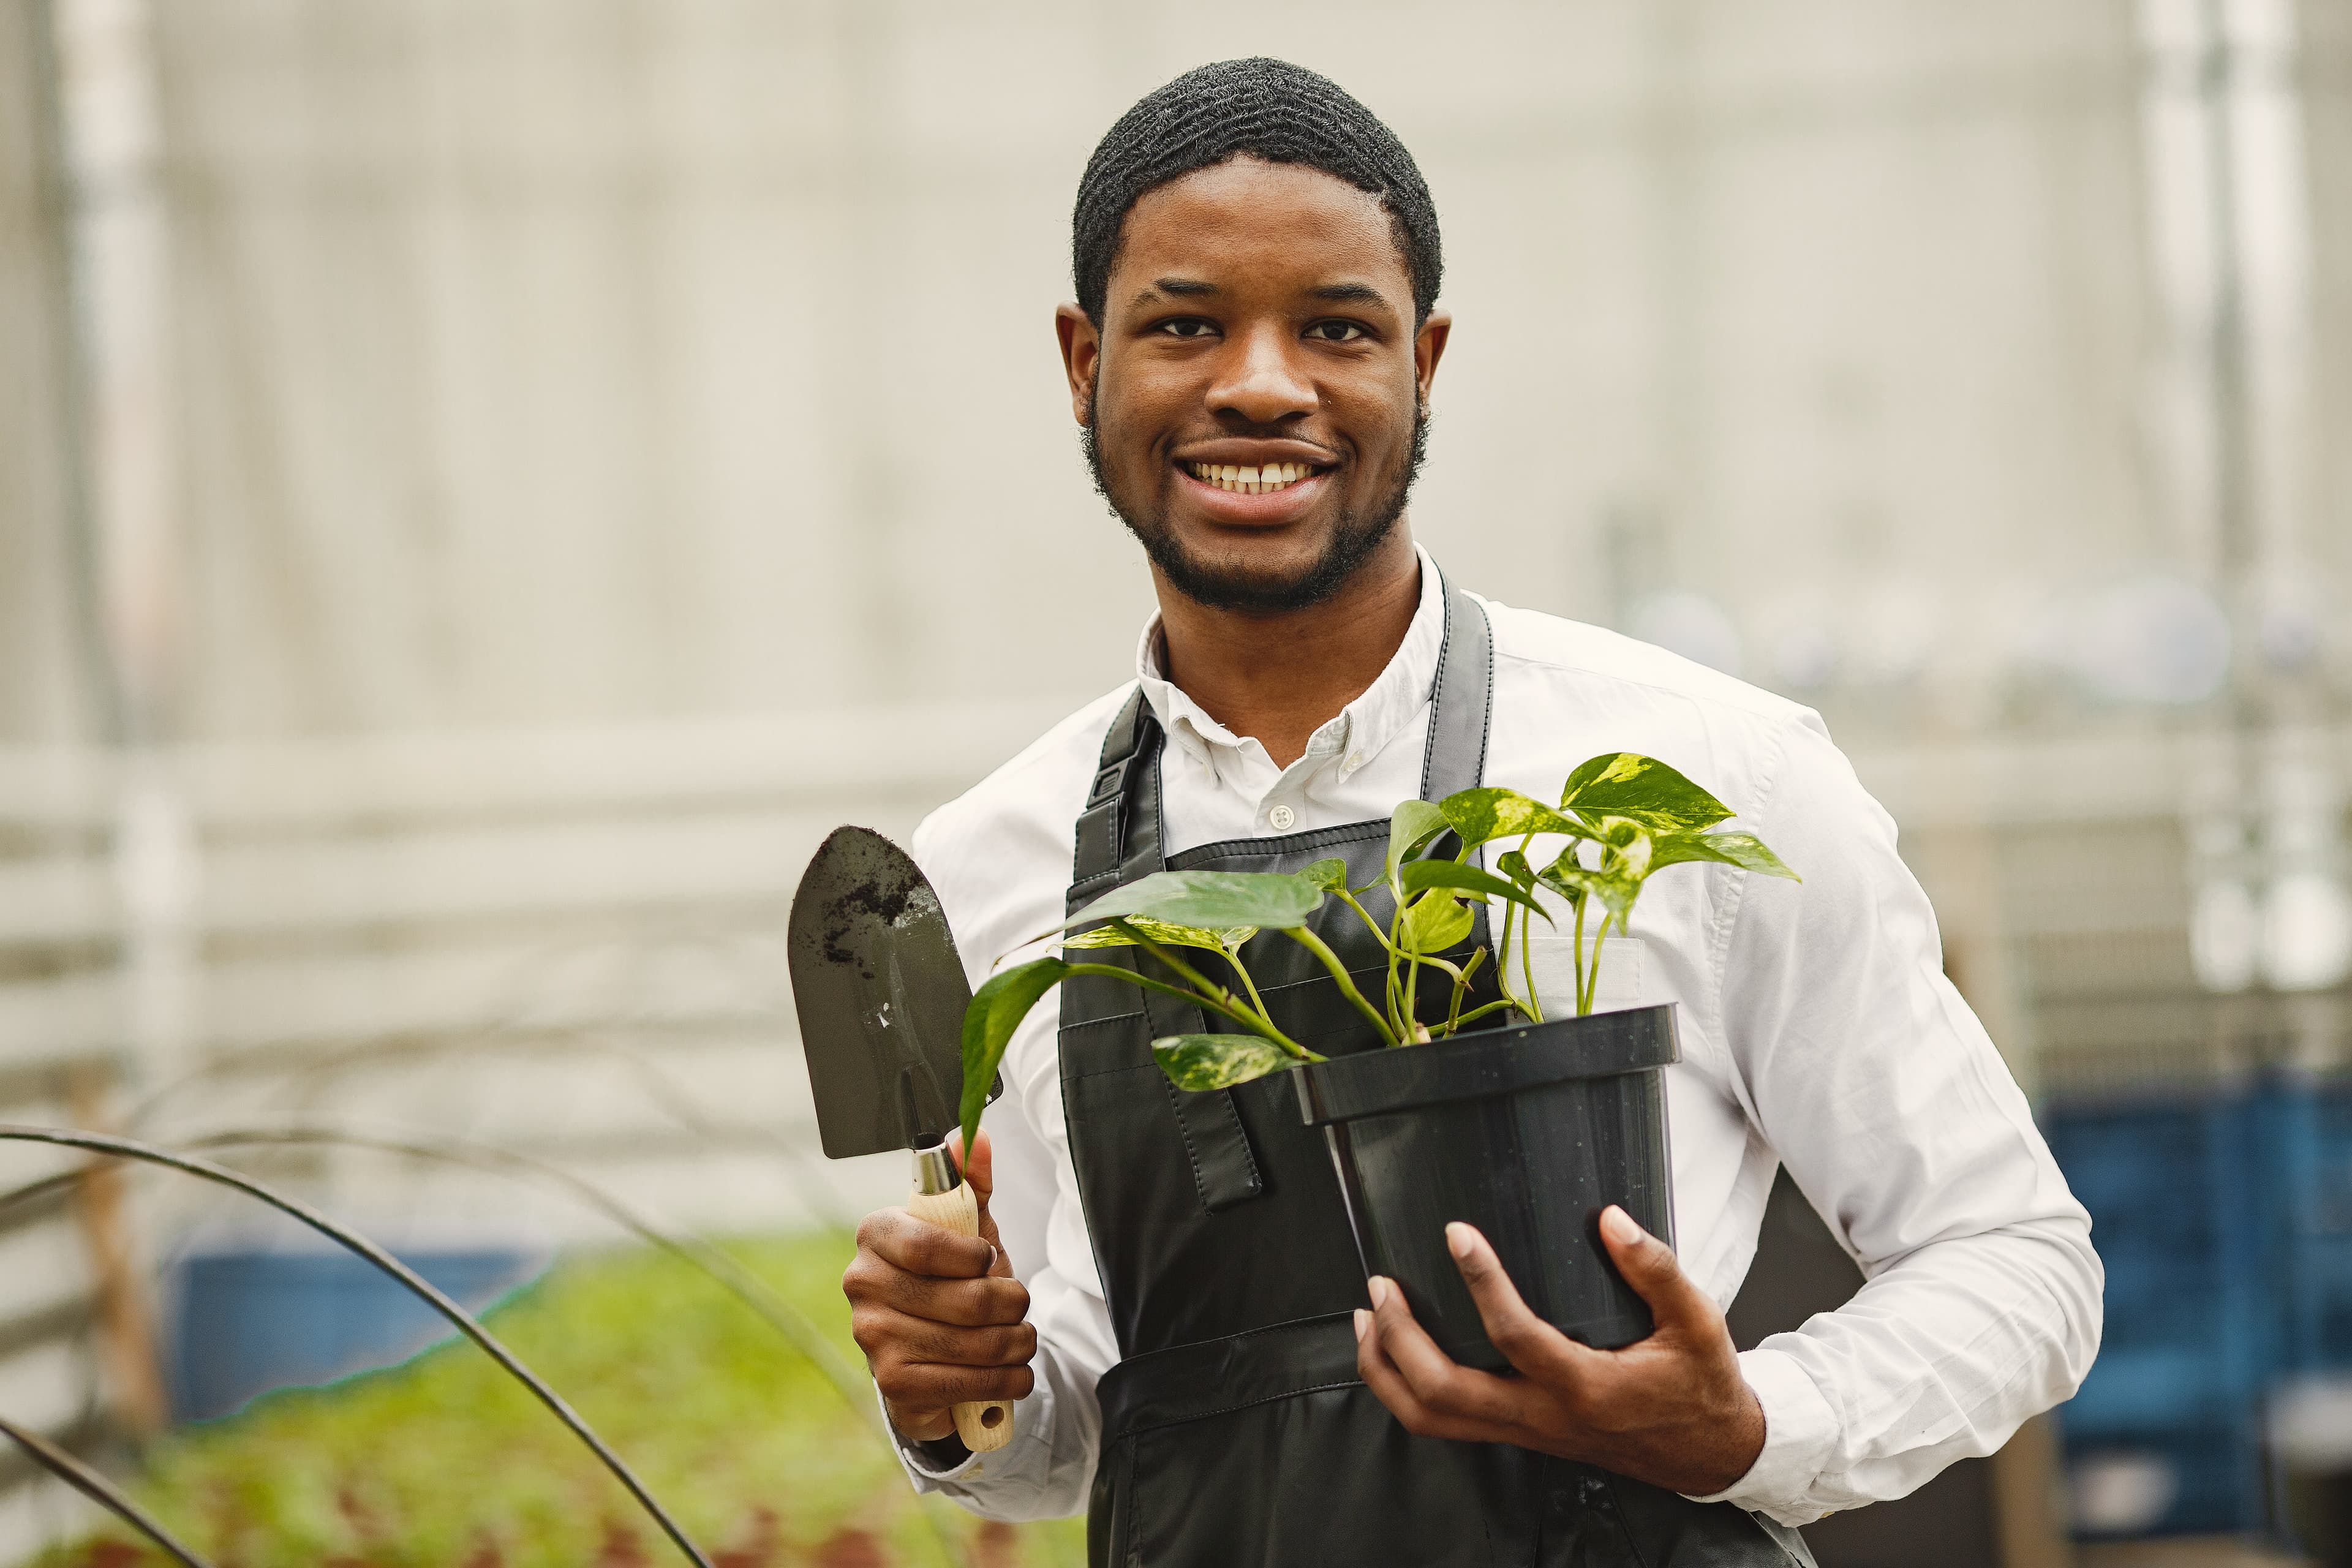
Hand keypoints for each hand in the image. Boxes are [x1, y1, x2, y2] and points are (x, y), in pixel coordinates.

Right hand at [843, 1130, 1035, 1441]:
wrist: (934, 1353)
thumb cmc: (952, 1280)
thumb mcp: (967, 1228)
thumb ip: (971, 1182)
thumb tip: (977, 1138)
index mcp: (877, 1235)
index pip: (927, 1244)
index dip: (974, 1256)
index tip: (989, 1259)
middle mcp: (862, 1284)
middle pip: (965, 1299)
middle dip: (1012, 1304)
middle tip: (1020, 1306)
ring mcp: (872, 1337)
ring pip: (975, 1342)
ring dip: (1016, 1343)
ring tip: (1022, 1338)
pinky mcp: (893, 1383)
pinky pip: (968, 1382)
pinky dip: (1006, 1379)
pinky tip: (1014, 1372)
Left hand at [1355, 1206, 1764, 1494]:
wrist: (1709, 1452)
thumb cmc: (1699, 1385)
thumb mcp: (1697, 1321)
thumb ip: (1655, 1269)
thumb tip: (1612, 1221)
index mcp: (1588, 1386)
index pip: (1515, 1336)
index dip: (1480, 1282)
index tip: (1457, 1235)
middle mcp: (1546, 1416)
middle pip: (1446, 1392)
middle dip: (1401, 1337)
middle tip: (1382, 1284)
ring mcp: (1527, 1430)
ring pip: (1433, 1419)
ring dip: (1388, 1370)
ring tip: (1369, 1317)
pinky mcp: (1521, 1433)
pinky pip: (1446, 1423)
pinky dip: (1406, 1390)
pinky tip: (1394, 1352)